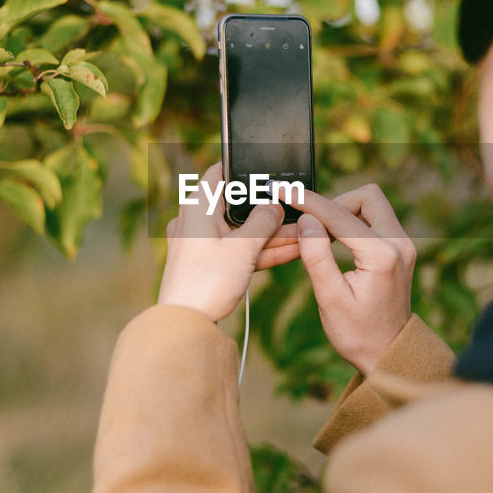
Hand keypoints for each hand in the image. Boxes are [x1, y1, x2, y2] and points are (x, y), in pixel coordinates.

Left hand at [157, 163, 284, 321]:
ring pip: (243, 230)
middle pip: (237, 205)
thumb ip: (263, 222)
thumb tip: (275, 205)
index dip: (244, 169)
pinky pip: (240, 250)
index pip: (220, 173)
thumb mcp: (242, 248)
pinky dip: (263, 250)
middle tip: (299, 207)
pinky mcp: (210, 264)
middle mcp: (196, 220)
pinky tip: (294, 250)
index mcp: (197, 206)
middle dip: (270, 210)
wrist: (185, 324)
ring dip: (273, 233)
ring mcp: (203, 243)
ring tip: (306, 232)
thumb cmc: (206, 281)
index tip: (269, 169)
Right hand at [291, 183, 414, 375]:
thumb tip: (306, 220)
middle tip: (312, 225)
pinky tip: (335, 241)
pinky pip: (376, 220)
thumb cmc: (357, 333)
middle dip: (335, 203)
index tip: (284, 192)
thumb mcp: (330, 298)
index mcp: (382, 256)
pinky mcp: (401, 249)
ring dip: (345, 212)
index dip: (308, 202)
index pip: (340, 215)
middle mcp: (400, 244)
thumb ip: (316, 256)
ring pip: (373, 205)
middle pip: (367, 196)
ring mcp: (404, 245)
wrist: (387, 353)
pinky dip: (354, 222)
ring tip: (322, 236)